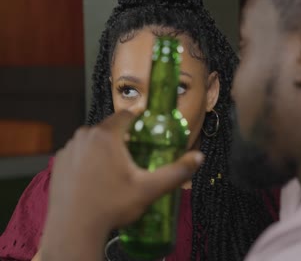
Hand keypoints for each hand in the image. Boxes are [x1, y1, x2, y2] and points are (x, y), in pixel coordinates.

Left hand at [40, 111, 203, 260]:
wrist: (74, 229)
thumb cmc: (111, 206)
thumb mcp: (150, 189)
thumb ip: (177, 172)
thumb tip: (198, 157)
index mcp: (106, 135)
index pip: (127, 115)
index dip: (139, 122)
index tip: (147, 133)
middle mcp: (84, 136)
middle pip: (110, 128)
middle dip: (123, 139)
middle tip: (134, 158)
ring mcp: (68, 149)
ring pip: (93, 141)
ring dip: (104, 150)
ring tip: (114, 172)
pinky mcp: (58, 163)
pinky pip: (78, 154)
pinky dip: (88, 161)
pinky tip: (95, 180)